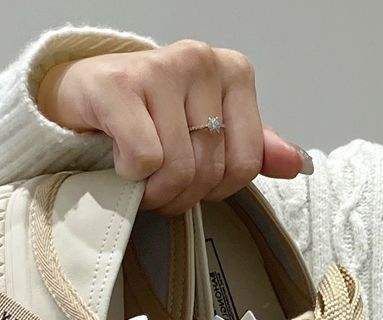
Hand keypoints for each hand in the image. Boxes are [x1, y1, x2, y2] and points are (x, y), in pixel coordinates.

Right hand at [38, 40, 311, 213]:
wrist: (82, 96)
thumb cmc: (148, 117)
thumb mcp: (207, 131)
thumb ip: (252, 147)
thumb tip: (300, 164)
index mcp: (233, 72)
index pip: (246, 164)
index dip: (216, 191)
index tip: (191, 180)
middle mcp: (201, 60)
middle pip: (209, 170)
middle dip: (180, 195)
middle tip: (157, 184)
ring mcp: (160, 67)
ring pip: (177, 169)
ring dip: (153, 191)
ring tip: (138, 175)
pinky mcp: (119, 84)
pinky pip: (144, 159)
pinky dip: (128, 174)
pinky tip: (118, 156)